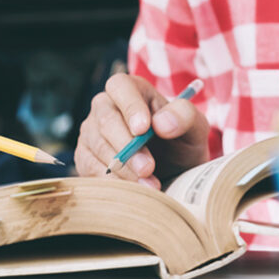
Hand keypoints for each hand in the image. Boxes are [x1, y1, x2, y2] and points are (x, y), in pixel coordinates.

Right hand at [74, 74, 209, 188]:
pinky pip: (91, 169)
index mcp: (131, 90)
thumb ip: (185, 116)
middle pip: (105, 121)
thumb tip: (162, 123)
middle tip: (148, 168)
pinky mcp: (85, 158)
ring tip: (150, 185)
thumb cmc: (180, 144)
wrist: (172, 173)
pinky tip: (134, 191)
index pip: (120, 86)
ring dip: (123, 169)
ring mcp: (91, 133)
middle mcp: (104, 107)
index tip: (143, 129)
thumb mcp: (193, 128)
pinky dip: (113, 183)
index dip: (130, 107)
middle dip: (127, 147)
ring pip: (97, 148)